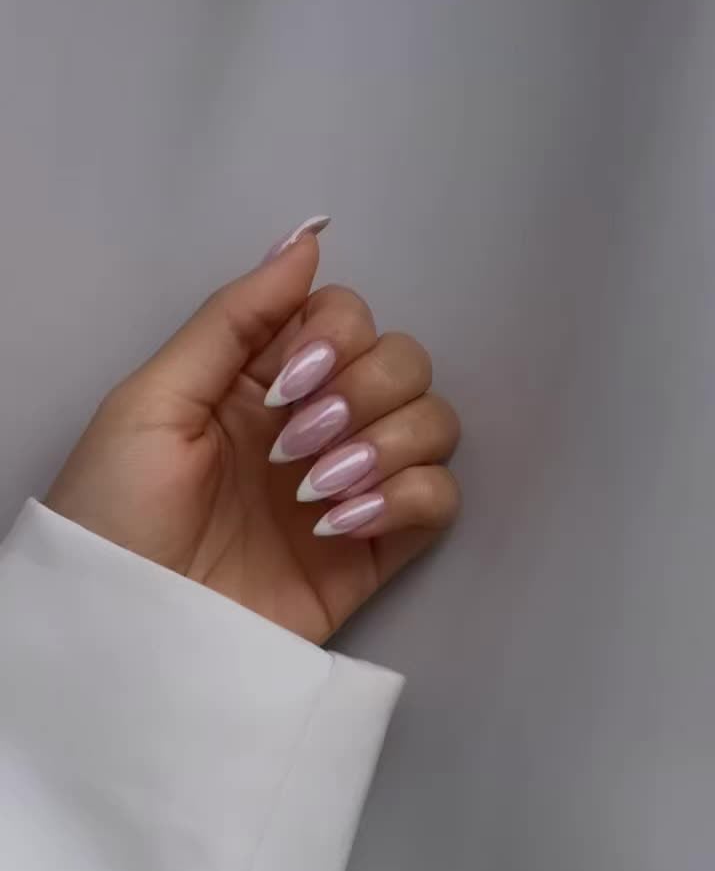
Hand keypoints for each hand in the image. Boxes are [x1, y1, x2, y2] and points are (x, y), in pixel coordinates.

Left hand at [46, 220, 460, 643]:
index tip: (287, 383)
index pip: (347, 317)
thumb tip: (309, 238)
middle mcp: (318, 422)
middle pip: (404, 363)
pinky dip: (408, 498)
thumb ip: (234, 318)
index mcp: (262, 379)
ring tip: (315, 492)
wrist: (126, 633)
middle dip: (363, 394)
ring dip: (386, 445)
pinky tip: (341, 524)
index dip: (336, 338)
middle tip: (295, 446)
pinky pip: (440, 500)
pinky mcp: (376, 550)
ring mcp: (352, 485)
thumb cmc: (118, 511)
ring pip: (434, 424)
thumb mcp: (155, 400)